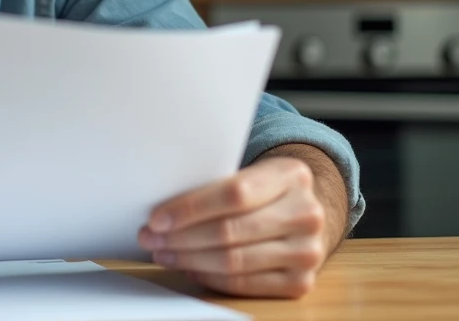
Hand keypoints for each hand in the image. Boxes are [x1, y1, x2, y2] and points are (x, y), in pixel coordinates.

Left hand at [138, 156, 328, 297]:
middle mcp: (307, 213)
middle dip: (181, 237)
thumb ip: (217, 183)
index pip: (234, 193)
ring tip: (163, 253)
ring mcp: (308, 251)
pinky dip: (209, 277)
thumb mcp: (251, 173)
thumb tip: (162, 207)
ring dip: (188, 259)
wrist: (303, 215)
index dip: (190, 208)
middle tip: (150, 238)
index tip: (156, 218)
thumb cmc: (264, 192)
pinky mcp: (301, 282)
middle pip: (230, 231)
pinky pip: (244, 284)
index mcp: (292, 175)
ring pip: (234, 261)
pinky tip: (189, 267)